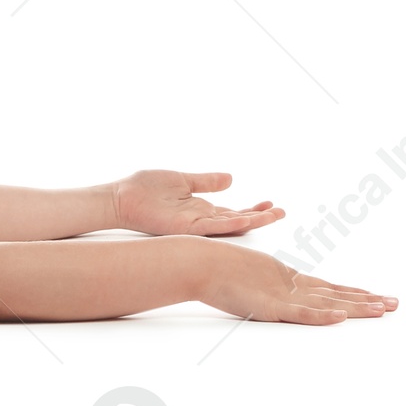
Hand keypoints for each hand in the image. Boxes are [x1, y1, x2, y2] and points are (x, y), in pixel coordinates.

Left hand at [108, 169, 283, 236]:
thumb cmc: (146, 189)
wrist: (123, 197)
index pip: (233, 212)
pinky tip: (246, 220)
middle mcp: (202, 220)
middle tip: (282, 212)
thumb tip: (231, 178)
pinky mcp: (186, 227)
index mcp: (201, 210)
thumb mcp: (183, 180)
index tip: (271, 204)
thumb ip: (206, 182)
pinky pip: (212, 226)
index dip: (253, 209)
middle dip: (260, 217)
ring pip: (231, 226)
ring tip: (274, 215)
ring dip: (252, 221)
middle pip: (238, 221)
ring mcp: (196, 226)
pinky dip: (230, 224)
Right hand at [193, 238, 398, 324]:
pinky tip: (341, 316)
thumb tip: (277, 292)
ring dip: (356, 307)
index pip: (330, 289)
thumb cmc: (218, 272)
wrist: (198, 264)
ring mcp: (282, 295)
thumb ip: (264, 285)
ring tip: (383, 310)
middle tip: (396, 304)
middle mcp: (292, 286)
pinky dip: (322, 316)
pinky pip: (301, 314)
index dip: (355, 293)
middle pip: (337, 294)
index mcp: (288, 280)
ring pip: (327, 303)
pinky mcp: (270, 306)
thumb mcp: (249, 283)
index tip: (378, 298)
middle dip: (368, 300)